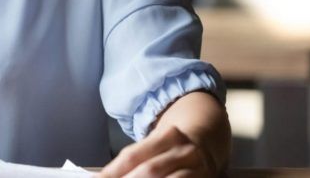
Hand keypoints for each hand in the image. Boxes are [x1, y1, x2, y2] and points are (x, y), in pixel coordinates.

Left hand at [98, 126, 216, 177]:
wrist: (207, 145)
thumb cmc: (169, 148)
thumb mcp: (152, 145)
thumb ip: (131, 160)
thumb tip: (102, 176)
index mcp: (168, 136)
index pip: (132, 156)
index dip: (112, 172)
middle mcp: (185, 152)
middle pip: (149, 171)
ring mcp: (198, 170)